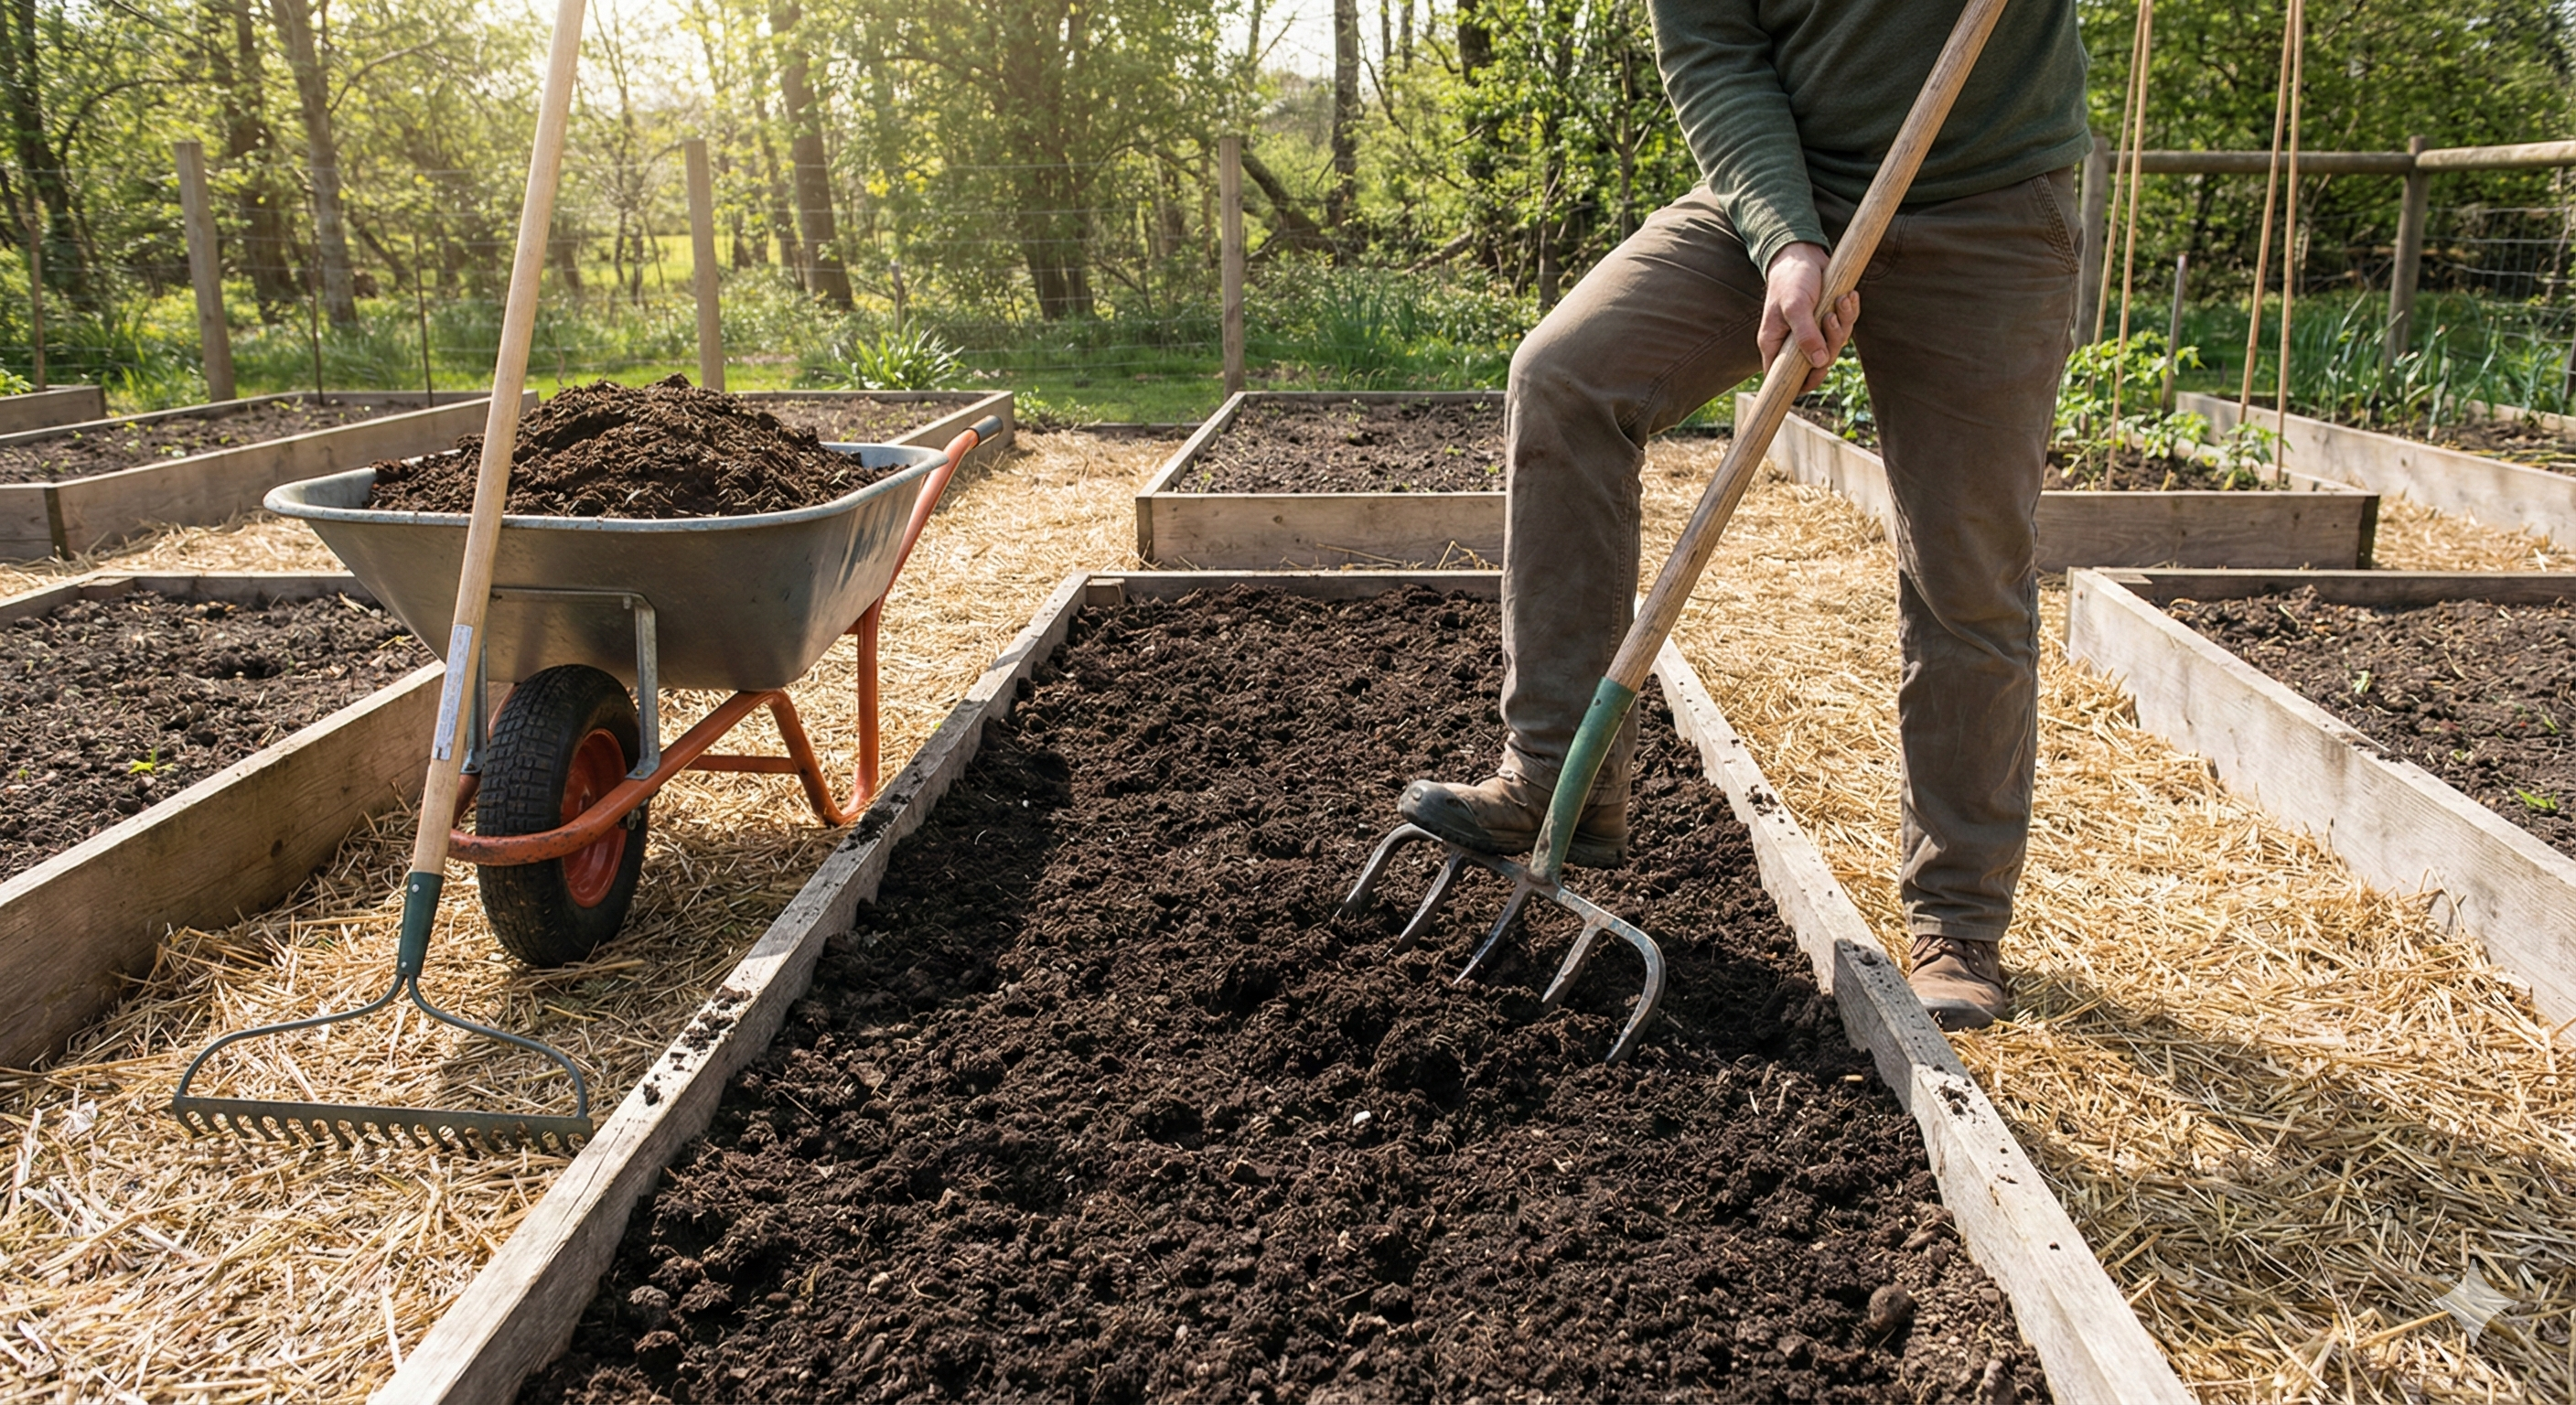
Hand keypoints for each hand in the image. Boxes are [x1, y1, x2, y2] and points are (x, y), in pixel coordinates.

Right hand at [1760, 242, 1858, 393]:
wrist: (1802, 253)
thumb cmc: (1791, 279)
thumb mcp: (1795, 306)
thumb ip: (1805, 335)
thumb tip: (1818, 362)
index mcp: (1775, 344)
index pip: (1784, 378)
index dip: (1803, 382)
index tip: (1819, 369)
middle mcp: (1793, 342)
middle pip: (1817, 364)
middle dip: (1831, 343)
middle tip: (1829, 319)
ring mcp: (1812, 332)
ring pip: (1834, 345)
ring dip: (1843, 324)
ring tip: (1839, 301)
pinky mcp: (1827, 320)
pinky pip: (1845, 327)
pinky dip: (1850, 313)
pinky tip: (1848, 296)